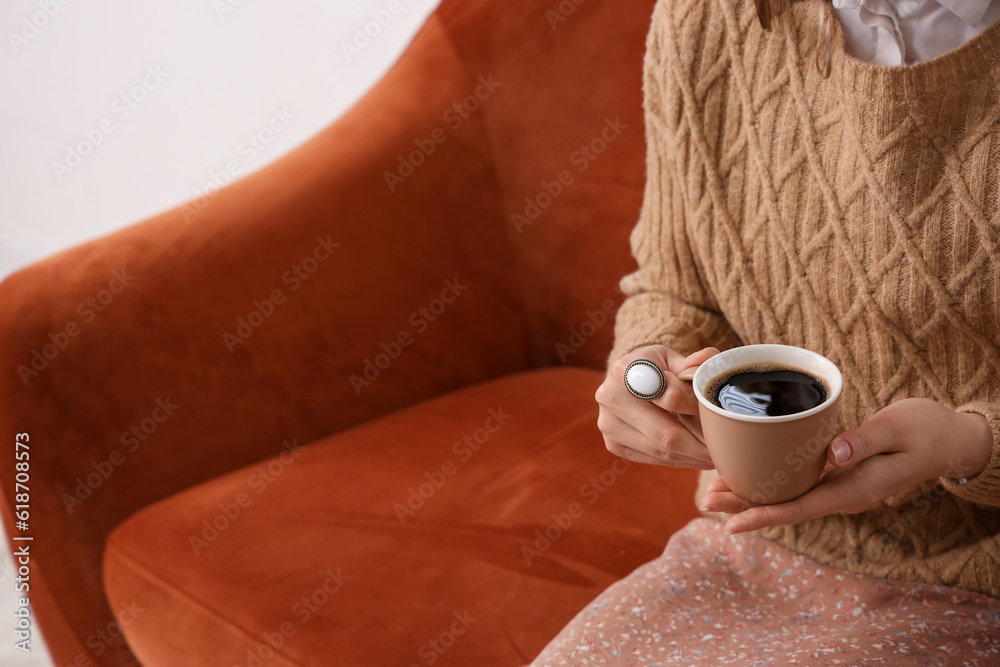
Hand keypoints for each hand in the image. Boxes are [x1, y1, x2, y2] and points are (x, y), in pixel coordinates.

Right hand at [595, 344, 719, 467]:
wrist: (622, 379)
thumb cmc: (652, 367)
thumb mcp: (670, 358)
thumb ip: (692, 363)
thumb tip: (712, 358)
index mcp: (625, 370)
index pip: (671, 397)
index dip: (699, 409)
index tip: (717, 417)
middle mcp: (611, 398)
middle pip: (666, 434)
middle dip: (699, 447)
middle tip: (723, 451)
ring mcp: (609, 424)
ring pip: (660, 451)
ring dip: (690, 458)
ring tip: (713, 456)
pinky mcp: (612, 443)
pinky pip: (651, 459)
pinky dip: (676, 461)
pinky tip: (693, 458)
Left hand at [701, 398, 993, 533]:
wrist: (947, 438)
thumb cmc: (925, 430)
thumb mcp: (899, 429)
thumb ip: (866, 440)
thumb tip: (834, 453)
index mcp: (855, 489)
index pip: (801, 508)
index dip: (764, 516)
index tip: (731, 524)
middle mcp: (842, 493)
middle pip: (785, 505)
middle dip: (743, 505)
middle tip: (704, 499)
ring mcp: (838, 485)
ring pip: (787, 495)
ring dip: (750, 493)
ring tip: (711, 488)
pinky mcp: (836, 472)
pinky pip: (797, 481)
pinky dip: (768, 478)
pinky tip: (744, 471)